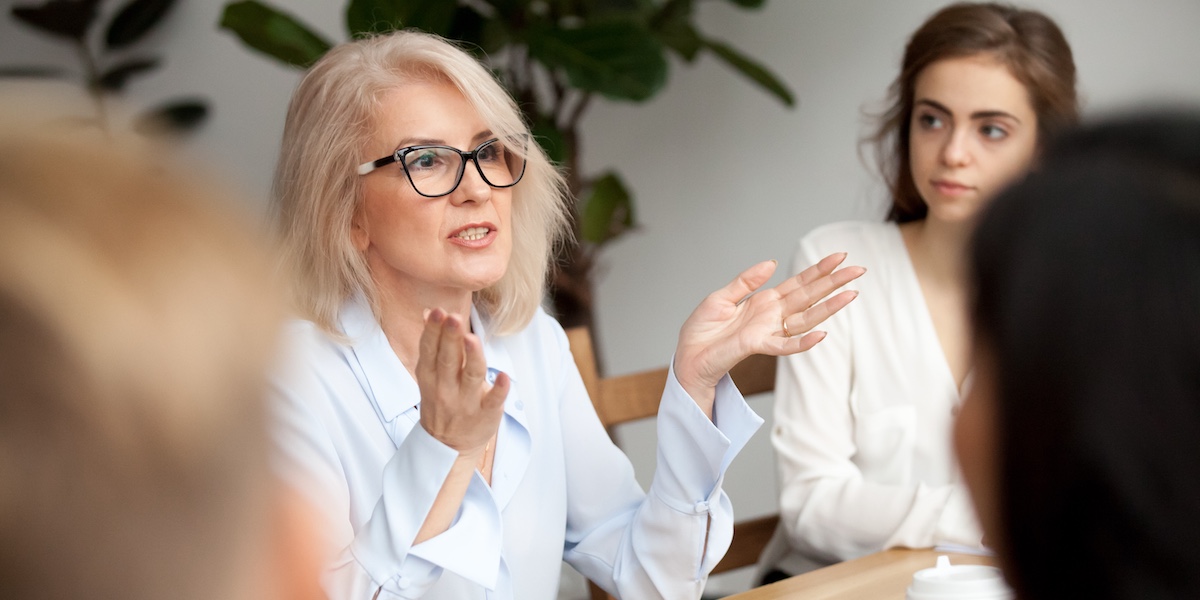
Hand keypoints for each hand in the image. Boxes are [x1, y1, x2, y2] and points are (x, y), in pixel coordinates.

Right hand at [415, 308, 508, 456]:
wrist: (448, 446)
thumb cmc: (442, 401)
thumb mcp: (430, 375)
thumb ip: (433, 344)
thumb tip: (429, 311)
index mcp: (430, 376)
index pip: (430, 350)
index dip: (433, 331)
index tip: (438, 312)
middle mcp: (446, 388)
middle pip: (448, 360)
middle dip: (449, 338)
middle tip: (453, 317)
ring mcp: (466, 403)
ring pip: (470, 377)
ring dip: (472, 357)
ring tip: (471, 339)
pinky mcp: (486, 415)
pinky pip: (493, 401)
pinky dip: (498, 390)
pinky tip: (504, 377)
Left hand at [673, 253, 864, 413]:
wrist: (687, 357)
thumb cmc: (702, 331)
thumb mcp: (721, 297)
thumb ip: (746, 281)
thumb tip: (771, 262)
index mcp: (764, 301)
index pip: (798, 283)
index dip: (819, 270)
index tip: (839, 256)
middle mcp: (772, 316)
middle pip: (809, 297)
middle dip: (833, 283)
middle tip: (858, 270)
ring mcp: (768, 331)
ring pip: (806, 319)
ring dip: (829, 308)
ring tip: (851, 294)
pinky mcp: (757, 346)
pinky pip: (785, 346)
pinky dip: (803, 342)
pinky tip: (822, 334)